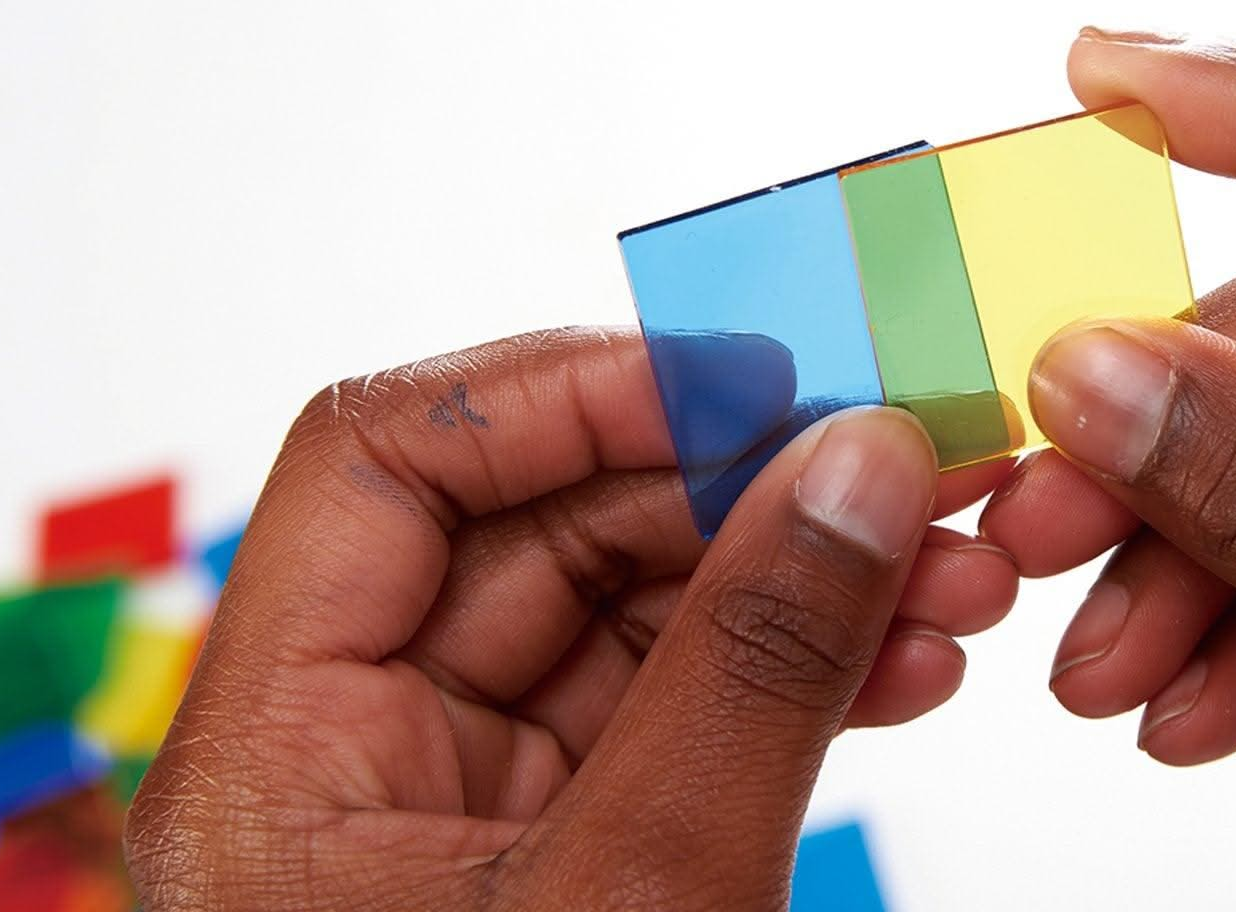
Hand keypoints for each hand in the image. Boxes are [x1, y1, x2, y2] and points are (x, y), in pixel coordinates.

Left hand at [127, 329, 1016, 909]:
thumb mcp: (638, 906)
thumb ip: (753, 667)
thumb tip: (866, 454)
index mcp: (275, 748)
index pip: (387, 458)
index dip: (566, 386)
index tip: (753, 375)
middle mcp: (352, 749)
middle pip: (536, 521)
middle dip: (740, 483)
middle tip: (910, 471)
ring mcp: (462, 800)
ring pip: (631, 605)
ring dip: (799, 568)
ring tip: (960, 579)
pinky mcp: (563, 849)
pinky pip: (679, 700)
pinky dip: (799, 663)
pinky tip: (915, 660)